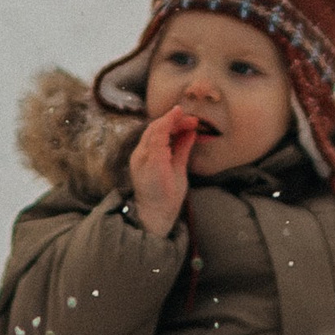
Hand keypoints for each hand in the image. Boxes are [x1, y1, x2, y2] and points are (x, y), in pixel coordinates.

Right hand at [126, 105, 203, 236]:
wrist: (158, 215)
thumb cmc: (166, 194)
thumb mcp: (177, 166)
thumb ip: (181, 148)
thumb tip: (191, 132)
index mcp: (146, 155)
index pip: (157, 132)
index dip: (173, 122)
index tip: (190, 120)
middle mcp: (141, 154)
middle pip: (155, 128)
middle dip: (174, 120)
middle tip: (193, 118)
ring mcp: (143, 158)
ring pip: (154, 130)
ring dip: (172, 121)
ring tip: (189, 119)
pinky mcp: (150, 162)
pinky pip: (156, 139)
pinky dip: (168, 127)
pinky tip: (179, 123)